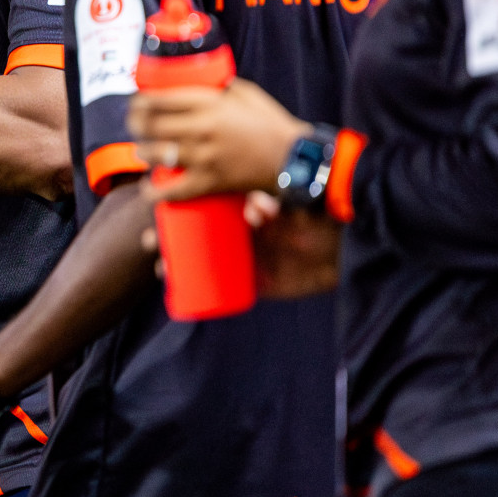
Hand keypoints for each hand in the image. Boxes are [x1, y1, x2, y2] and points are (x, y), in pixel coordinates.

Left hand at [127, 79, 309, 199]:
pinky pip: (174, 191)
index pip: (162, 100)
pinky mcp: (210, 182)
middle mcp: (203, 129)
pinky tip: (148, 189)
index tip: (136, 102)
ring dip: (143, 152)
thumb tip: (200, 82)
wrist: (293, 159)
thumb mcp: (246, 94)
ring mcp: (205, 157)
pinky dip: (156, 192)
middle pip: (152, 125)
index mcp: (211, 105)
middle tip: (133, 125)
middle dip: (136, 124)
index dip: (141, 101)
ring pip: (157, 154)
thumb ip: (220, 88)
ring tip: (141, 151)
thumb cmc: (270, 124)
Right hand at [140, 192, 339, 298]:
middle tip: (149, 243)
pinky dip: (205, 294)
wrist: (348, 241)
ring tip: (160, 269)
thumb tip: (254, 206)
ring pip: (207, 264)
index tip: (156, 211)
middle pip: (199, 238)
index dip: (180, 212)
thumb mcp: (290, 202)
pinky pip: (229, 291)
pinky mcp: (263, 285)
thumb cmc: (320, 215)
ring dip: (180, 267)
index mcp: (247, 211)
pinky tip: (181, 295)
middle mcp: (245, 236)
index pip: (206, 210)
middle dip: (170, 242)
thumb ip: (274, 203)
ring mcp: (252, 261)